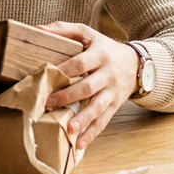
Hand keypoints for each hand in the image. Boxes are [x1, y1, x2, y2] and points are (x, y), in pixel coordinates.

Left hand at [39, 22, 140, 149]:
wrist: (136, 63)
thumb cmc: (103, 47)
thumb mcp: (87, 33)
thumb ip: (63, 29)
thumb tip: (37, 30)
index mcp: (100, 54)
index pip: (81, 63)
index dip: (65, 70)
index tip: (48, 76)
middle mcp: (108, 74)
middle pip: (88, 87)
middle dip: (69, 96)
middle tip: (49, 104)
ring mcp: (112, 92)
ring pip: (98, 107)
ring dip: (84, 120)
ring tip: (70, 129)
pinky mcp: (115, 105)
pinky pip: (104, 121)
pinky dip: (92, 133)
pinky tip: (80, 144)